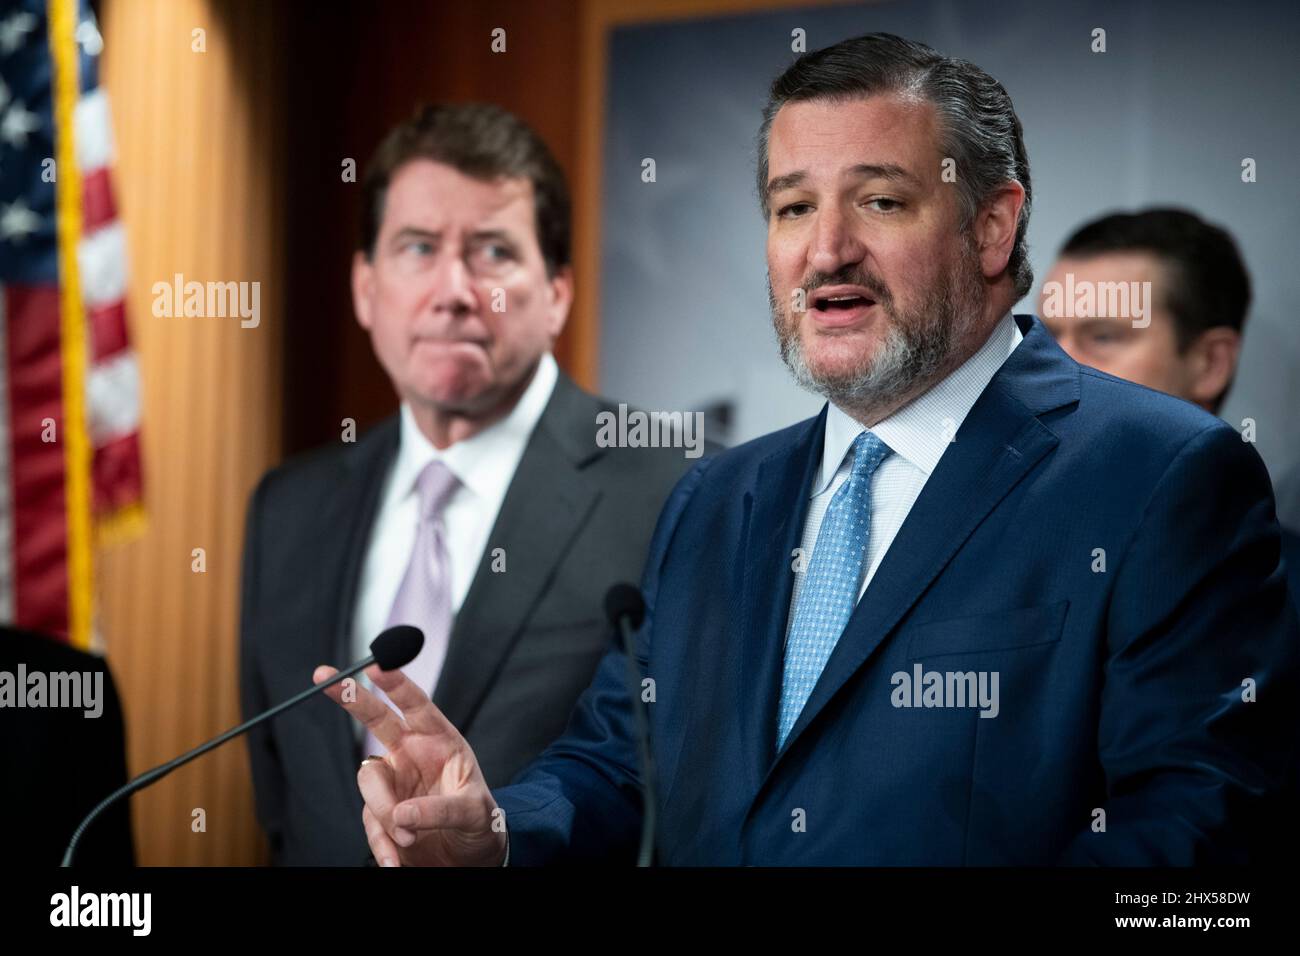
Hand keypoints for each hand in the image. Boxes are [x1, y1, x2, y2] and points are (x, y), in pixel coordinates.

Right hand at [314, 663, 506, 866]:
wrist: (470, 857)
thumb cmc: (479, 822)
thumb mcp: (473, 812)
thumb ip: (440, 809)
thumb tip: (403, 814)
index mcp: (439, 740)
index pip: (416, 704)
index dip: (395, 683)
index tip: (376, 663)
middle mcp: (410, 753)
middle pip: (374, 718)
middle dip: (350, 696)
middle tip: (323, 677)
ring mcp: (392, 782)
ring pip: (369, 782)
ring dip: (386, 813)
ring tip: (411, 840)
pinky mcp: (380, 814)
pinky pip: (370, 823)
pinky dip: (382, 845)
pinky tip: (394, 861)